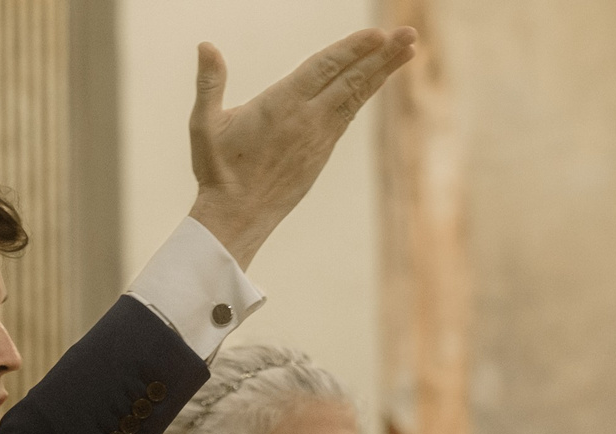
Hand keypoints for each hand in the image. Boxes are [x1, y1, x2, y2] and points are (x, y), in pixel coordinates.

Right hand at [186, 29, 418, 268]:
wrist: (236, 217)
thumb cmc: (218, 171)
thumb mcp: (205, 124)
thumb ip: (209, 83)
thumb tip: (205, 45)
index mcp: (281, 105)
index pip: (324, 68)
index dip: (353, 49)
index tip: (378, 34)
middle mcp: (307, 119)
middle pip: (351, 79)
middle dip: (382, 54)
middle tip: (410, 33)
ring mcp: (318, 137)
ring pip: (356, 96)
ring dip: (382, 71)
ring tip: (409, 49)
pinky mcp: (321, 153)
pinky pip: (347, 114)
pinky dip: (364, 93)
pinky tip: (376, 81)